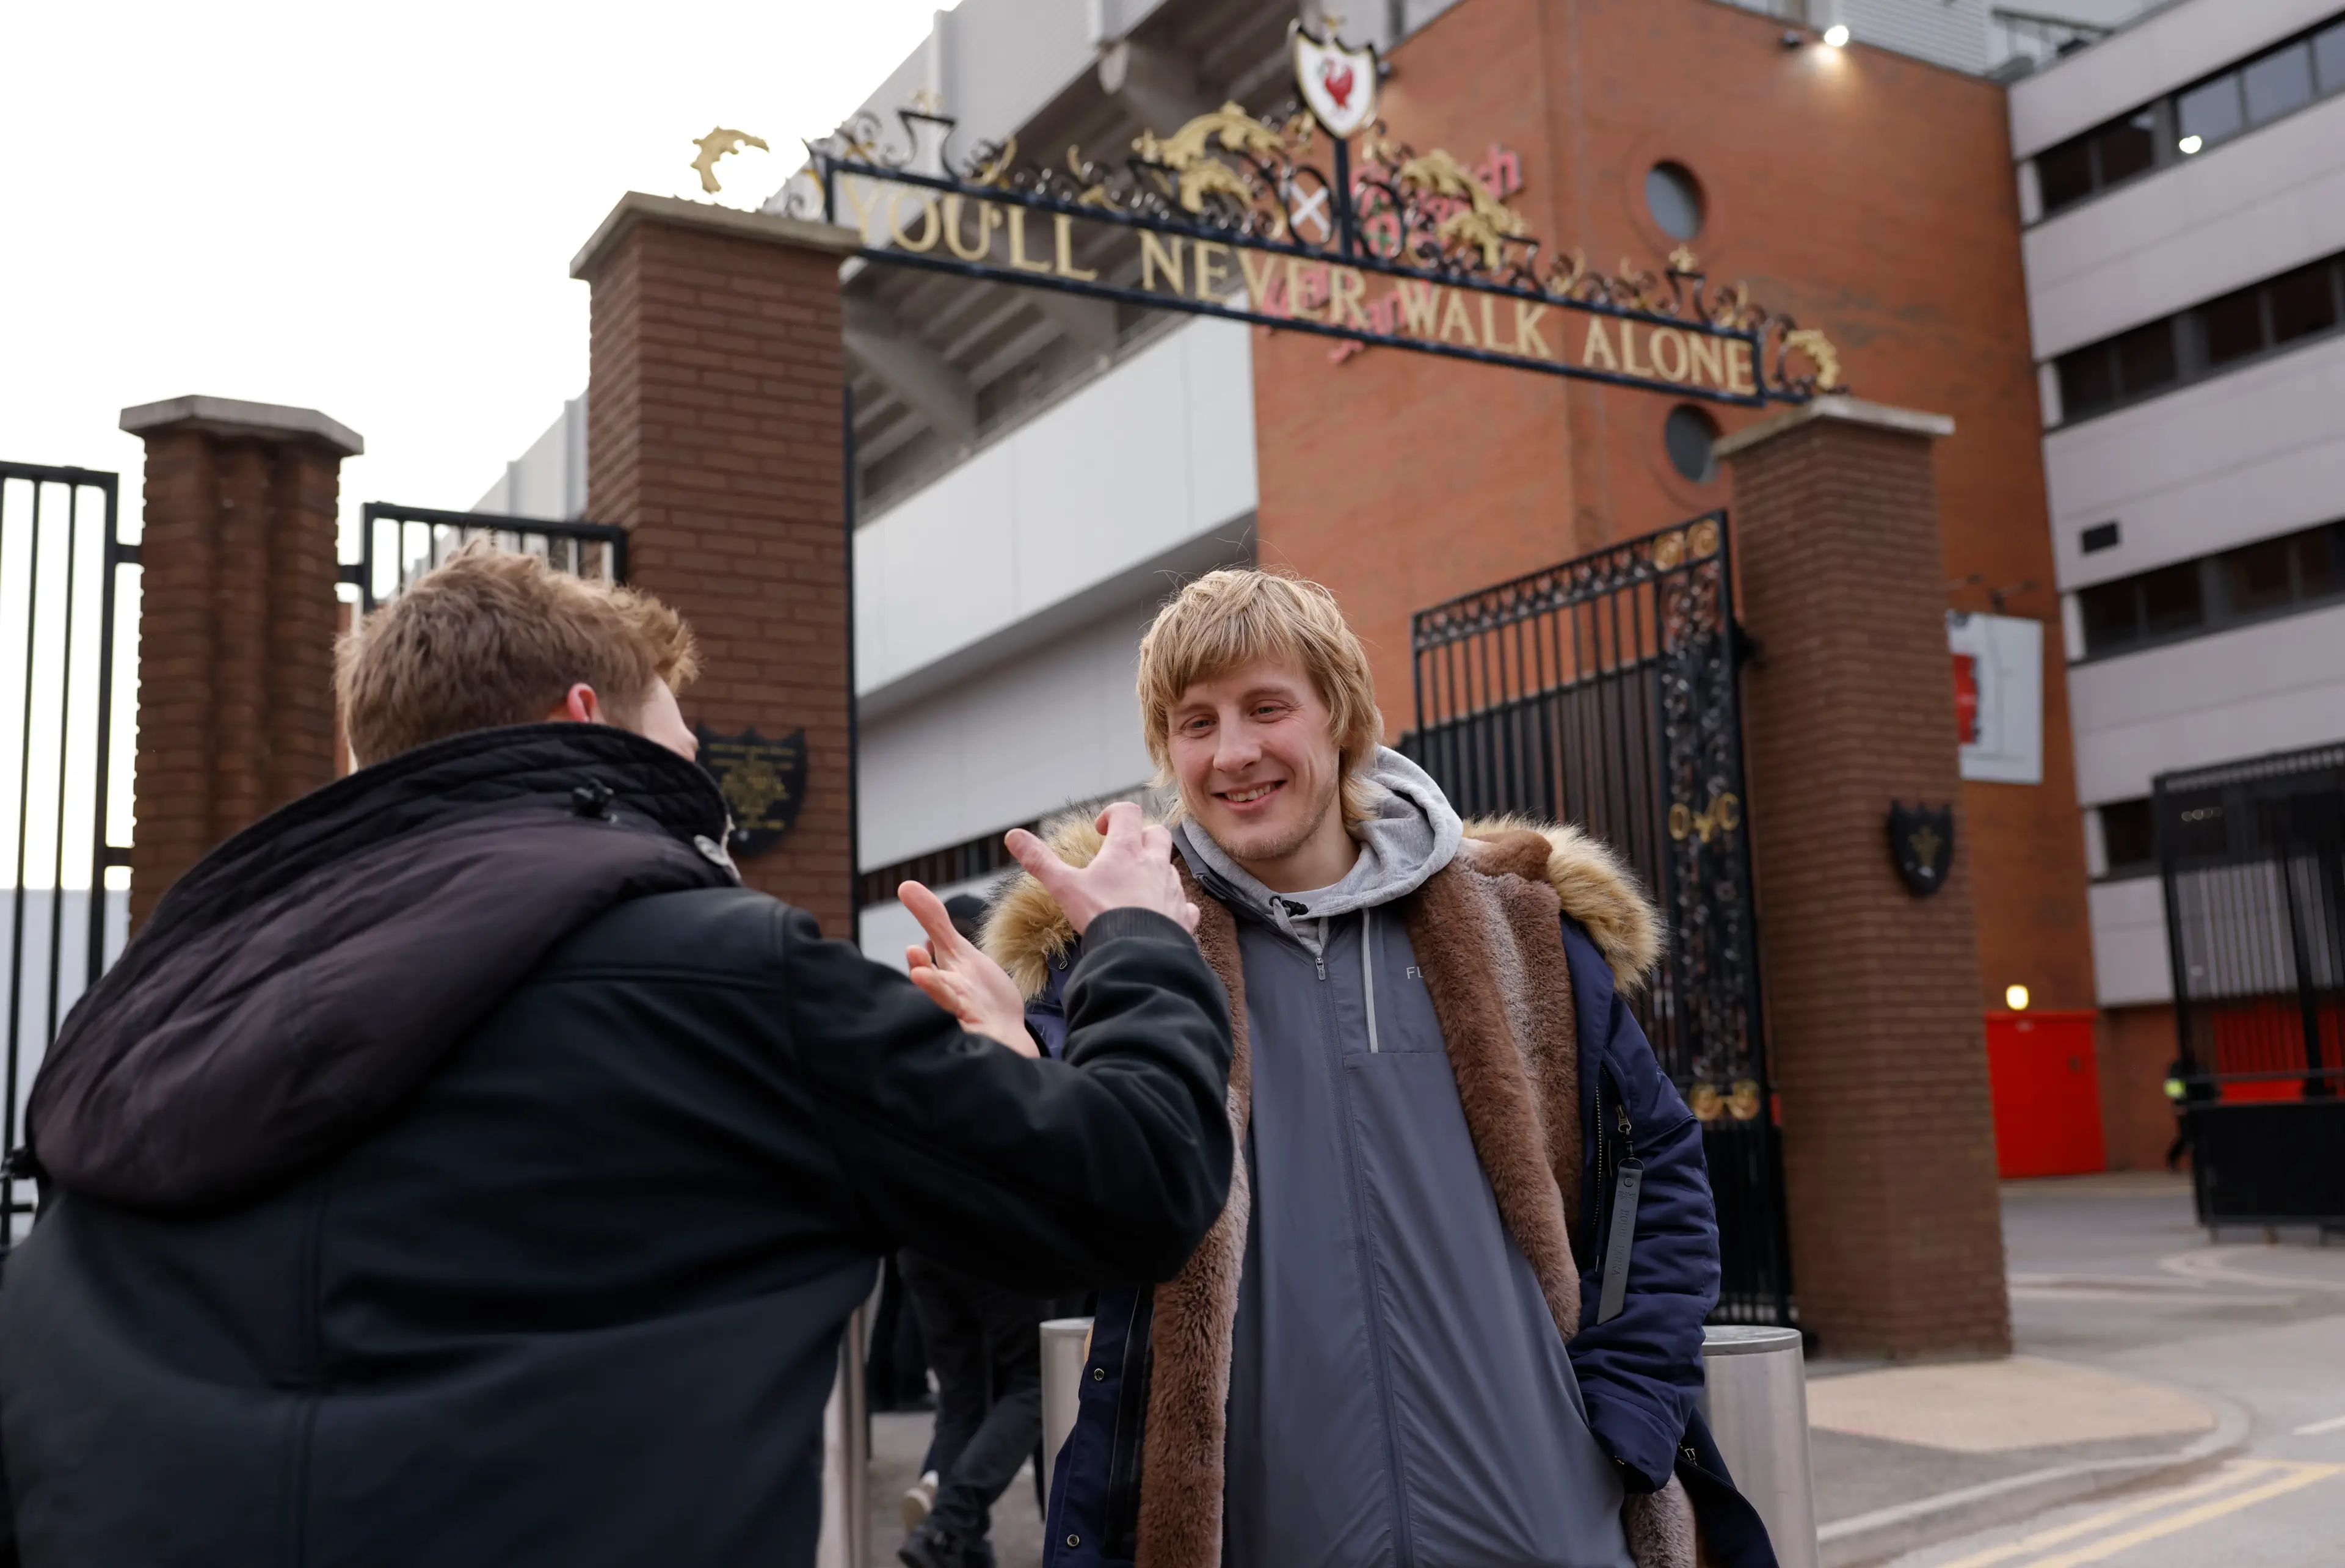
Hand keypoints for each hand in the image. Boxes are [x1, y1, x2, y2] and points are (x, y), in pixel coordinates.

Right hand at [900, 880, 1037, 1057]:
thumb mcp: (957, 952)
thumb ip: (933, 922)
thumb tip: (904, 885)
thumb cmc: (976, 991)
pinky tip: (983, 1033)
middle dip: (930, 984)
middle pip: (939, 994)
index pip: (928, 971)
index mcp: (944, 979)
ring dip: (949, 1005)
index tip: (915, 951)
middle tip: (919, 972)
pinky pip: (985, 1036)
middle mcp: (952, 1001)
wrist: (1004, 1032)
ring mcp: (971, 1020)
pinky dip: (983, 1035)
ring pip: (958, 1014)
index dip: (921, 964)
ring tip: (937, 993)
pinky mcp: (989, 1036)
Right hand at [1005, 801, 1200, 936]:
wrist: (1137, 955)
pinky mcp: (1184, 916)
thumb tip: (1012, 836)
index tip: (1100, 831)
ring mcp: (1173, 890)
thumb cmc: (1101, 917)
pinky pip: (1185, 904)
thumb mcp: (1064, 887)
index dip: (1114, 814)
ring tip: (1135, 889)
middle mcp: (1155, 864)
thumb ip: (1039, 861)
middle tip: (1122, 854)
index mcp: (1126, 850)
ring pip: (1170, 868)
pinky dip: (1174, 905)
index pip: (1128, 812)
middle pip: (1157, 834)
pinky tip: (1161, 916)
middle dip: (1142, 837)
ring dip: (1156, 871)